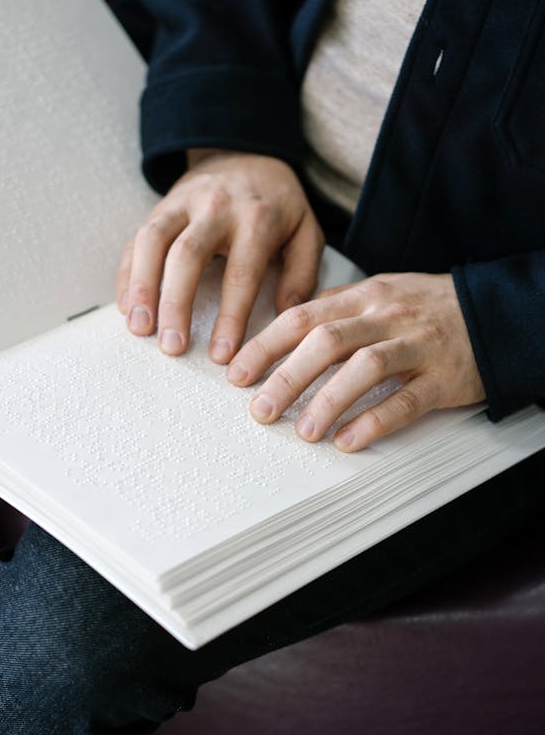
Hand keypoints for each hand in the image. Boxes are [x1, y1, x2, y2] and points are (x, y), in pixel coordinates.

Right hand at [116, 150, 323, 361]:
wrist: (246, 153)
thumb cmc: (277, 205)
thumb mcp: (306, 231)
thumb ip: (302, 272)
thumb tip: (285, 315)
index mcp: (257, 217)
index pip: (241, 272)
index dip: (230, 316)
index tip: (221, 354)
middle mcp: (215, 206)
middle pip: (187, 255)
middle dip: (176, 304)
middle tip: (172, 347)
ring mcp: (181, 203)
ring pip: (152, 241)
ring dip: (142, 287)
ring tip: (139, 328)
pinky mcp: (159, 207)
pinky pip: (135, 240)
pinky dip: (127, 275)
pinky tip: (128, 308)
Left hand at [227, 272, 485, 450]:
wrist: (497, 311)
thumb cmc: (429, 308)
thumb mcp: (381, 293)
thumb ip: (336, 309)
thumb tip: (285, 325)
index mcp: (364, 296)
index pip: (303, 317)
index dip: (265, 345)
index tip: (236, 372)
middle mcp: (386, 317)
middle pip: (326, 341)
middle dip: (285, 376)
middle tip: (259, 410)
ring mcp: (417, 346)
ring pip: (365, 366)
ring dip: (327, 400)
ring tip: (303, 431)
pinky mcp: (444, 377)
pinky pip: (407, 400)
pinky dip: (374, 421)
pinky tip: (348, 441)